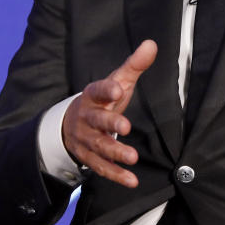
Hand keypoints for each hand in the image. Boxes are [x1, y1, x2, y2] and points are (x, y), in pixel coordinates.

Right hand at [61, 40, 156, 186]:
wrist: (71, 123)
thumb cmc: (102, 100)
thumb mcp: (116, 81)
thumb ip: (134, 65)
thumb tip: (152, 44)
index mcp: (92, 96)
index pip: (97, 90)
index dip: (106, 90)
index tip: (118, 88)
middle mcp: (86, 118)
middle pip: (97, 121)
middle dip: (110, 124)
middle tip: (126, 127)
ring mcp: (85, 139)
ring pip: (98, 146)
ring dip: (115, 152)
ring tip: (132, 157)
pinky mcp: (88, 158)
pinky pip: (101, 167)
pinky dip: (116, 175)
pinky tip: (132, 181)